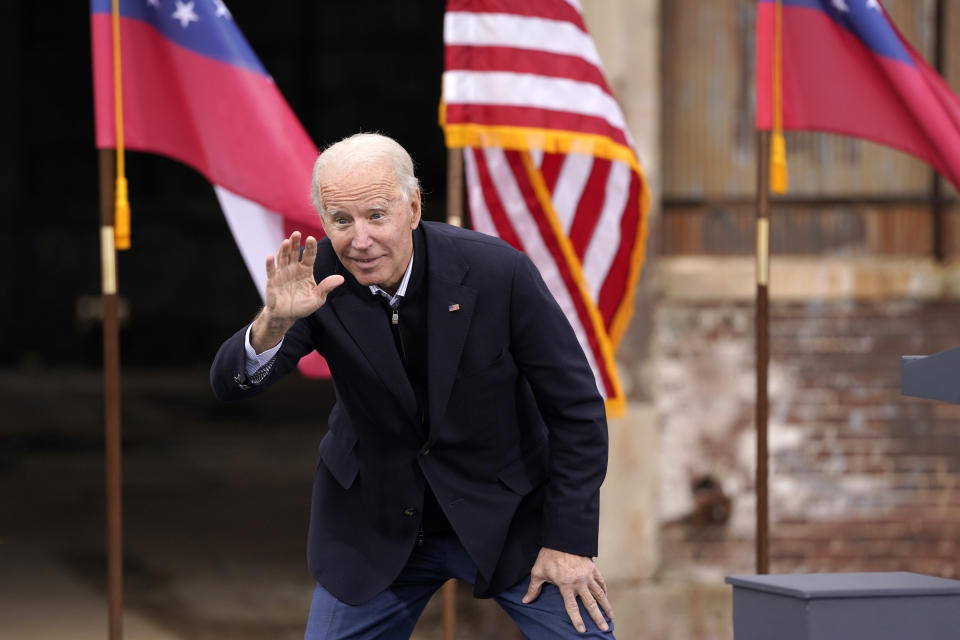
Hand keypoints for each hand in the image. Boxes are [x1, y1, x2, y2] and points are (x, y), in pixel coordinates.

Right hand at [251, 231, 342, 350]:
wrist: (286, 316)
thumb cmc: (303, 306)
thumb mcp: (318, 298)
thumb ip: (327, 287)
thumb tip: (341, 279)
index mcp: (306, 270)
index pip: (309, 256)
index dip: (310, 247)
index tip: (311, 238)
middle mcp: (294, 268)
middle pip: (295, 252)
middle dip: (295, 243)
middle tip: (297, 233)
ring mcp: (282, 273)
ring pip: (283, 258)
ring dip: (284, 250)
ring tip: (286, 242)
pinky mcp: (272, 280)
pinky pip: (271, 270)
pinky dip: (270, 264)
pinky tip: (270, 256)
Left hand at [522, 547, 612, 632]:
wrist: (561, 538)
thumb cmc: (548, 555)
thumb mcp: (538, 572)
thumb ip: (534, 588)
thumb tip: (526, 601)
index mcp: (565, 585)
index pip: (572, 607)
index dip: (577, 620)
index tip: (582, 630)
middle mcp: (578, 582)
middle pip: (590, 604)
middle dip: (598, 617)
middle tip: (604, 627)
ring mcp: (587, 575)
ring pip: (599, 594)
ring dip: (606, 605)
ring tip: (611, 616)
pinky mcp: (592, 567)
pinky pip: (600, 581)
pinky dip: (604, 590)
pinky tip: (606, 596)